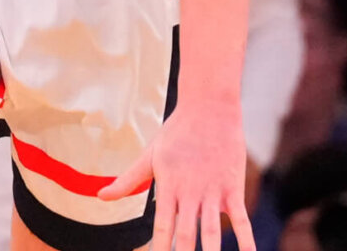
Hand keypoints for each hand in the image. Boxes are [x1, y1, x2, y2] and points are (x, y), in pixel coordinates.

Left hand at [98, 100, 253, 250]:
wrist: (209, 109)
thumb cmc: (176, 133)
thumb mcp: (149, 156)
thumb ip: (128, 181)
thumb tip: (100, 196)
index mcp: (167, 187)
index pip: (162, 227)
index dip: (159, 248)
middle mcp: (190, 192)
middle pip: (186, 234)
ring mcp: (213, 191)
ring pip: (212, 230)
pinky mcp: (233, 187)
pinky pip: (241, 219)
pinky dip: (245, 240)